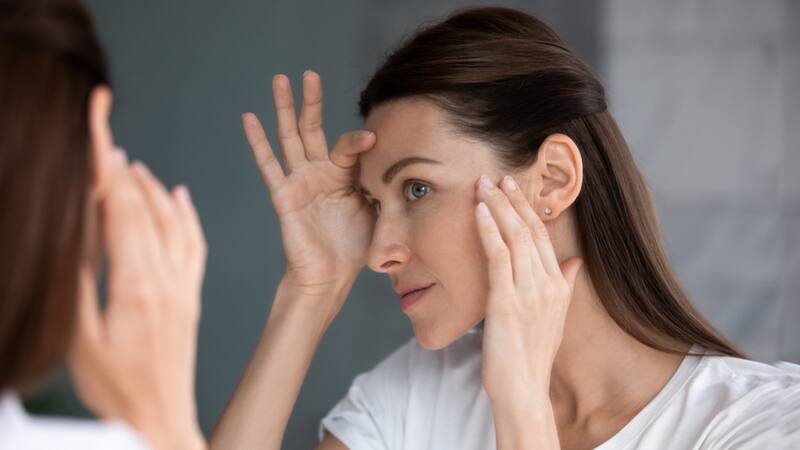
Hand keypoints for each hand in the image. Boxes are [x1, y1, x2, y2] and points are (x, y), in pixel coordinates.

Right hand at [69, 150, 206, 449]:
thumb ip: (78, 284)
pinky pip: (195, 246)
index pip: (120, 211)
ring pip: (173, 223)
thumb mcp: (80, 339)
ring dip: (152, 189)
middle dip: (123, 170)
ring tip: (132, 165)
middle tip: (106, 139)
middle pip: (145, 210)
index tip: (98, 135)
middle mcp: (166, 279)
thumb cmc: (115, 389)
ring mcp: (183, 287)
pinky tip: (181, 197)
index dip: (107, 168)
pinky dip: (187, 216)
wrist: (159, 419)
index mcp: (136, 285)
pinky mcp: (191, 297)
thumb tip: (74, 235)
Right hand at [242, 71, 375, 300]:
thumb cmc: (355, 247)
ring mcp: (300, 181)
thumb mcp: (378, 212)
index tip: (373, 140)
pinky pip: (269, 165)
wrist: (331, 276)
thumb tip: (409, 171)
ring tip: (279, 79)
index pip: (348, 146)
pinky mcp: (284, 195)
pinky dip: (258, 142)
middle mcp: (320, 172)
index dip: (359, 141)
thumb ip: (385, 187)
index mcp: (344, 175)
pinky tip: (249, 118)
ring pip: (290, 137)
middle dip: (311, 101)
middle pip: (313, 128)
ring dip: (284, 108)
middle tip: (309, 74)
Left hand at [474, 174, 581, 405]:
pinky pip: (497, 256)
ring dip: (497, 206)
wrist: (524, 390)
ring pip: (514, 236)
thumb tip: (575, 262)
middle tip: (496, 176)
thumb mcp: (555, 318)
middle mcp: (547, 285)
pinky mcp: (506, 301)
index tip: (514, 188)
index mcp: (558, 287)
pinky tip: (479, 211)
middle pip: (529, 230)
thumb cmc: (532, 357)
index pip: (542, 236)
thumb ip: (566, 286)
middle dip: (512, 199)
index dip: (527, 209)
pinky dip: (488, 229)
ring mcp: (528, 292)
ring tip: (483, 184)